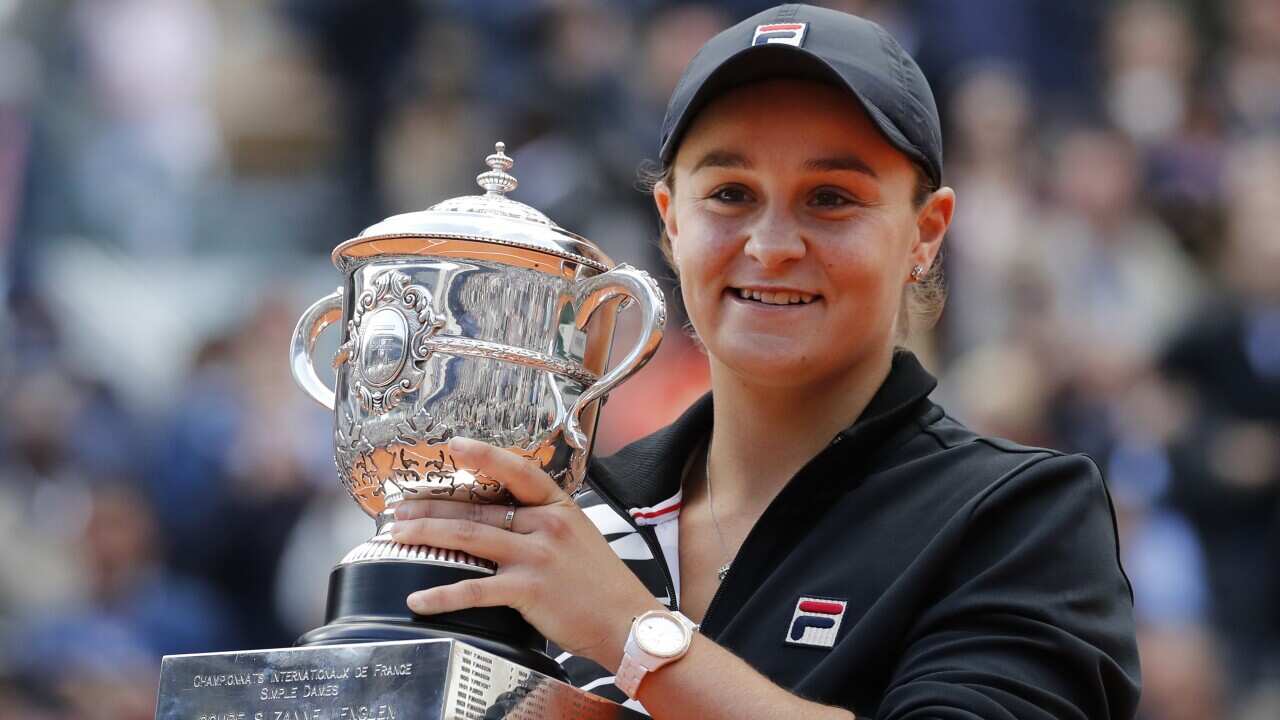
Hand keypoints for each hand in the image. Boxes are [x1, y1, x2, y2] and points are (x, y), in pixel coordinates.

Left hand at [390, 436, 663, 668]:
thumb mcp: (578, 535)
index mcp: (558, 505)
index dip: (482, 456)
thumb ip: (542, 522)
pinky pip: (474, 589)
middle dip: (432, 507)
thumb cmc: (601, 582)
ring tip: (397, 537)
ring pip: (468, 537)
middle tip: (399, 508)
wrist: (626, 620)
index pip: (516, 470)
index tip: (452, 446)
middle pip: (478, 508)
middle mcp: (546, 524)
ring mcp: (536, 556)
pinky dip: (441, 594)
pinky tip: (418, 598)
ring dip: (426, 535)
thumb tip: (501, 515)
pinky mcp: (527, 589)